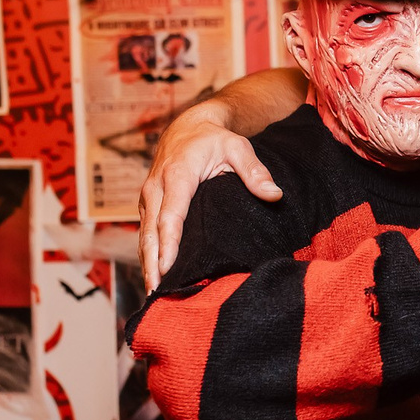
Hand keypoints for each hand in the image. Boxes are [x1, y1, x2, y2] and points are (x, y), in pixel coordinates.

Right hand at [140, 102, 281, 289]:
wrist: (188, 127)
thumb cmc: (214, 138)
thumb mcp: (238, 147)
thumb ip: (255, 171)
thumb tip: (275, 195)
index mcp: (177, 176)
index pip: (171, 215)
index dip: (168, 243)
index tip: (167, 268)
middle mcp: (156, 188)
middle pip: (151, 232)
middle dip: (152, 263)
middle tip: (156, 292)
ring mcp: (148, 198)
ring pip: (144, 236)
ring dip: (147, 264)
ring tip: (153, 293)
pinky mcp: (147, 205)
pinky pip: (145, 233)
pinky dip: (148, 255)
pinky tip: (154, 277)